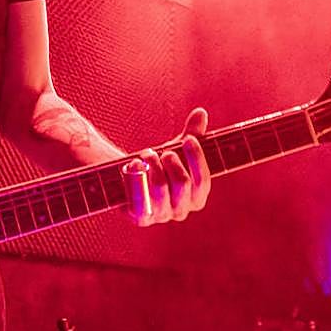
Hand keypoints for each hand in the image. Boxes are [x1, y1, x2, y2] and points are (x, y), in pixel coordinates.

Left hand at [122, 107, 210, 225]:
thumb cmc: (157, 165)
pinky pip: (142, 200)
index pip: (203, 181)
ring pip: (161, 187)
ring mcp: (161, 216)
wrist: (127, 179)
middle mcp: (181, 211)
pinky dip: (137, 178)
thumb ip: (191, 134)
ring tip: (146, 154)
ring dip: (153, 164)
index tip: (188, 139)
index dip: (197, 159)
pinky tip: (133, 164)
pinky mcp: (141, 217)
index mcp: (196, 198)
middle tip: (163, 151)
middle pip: (183, 183)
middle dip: (172, 161)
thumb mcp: (176, 150)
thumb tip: (201, 112)